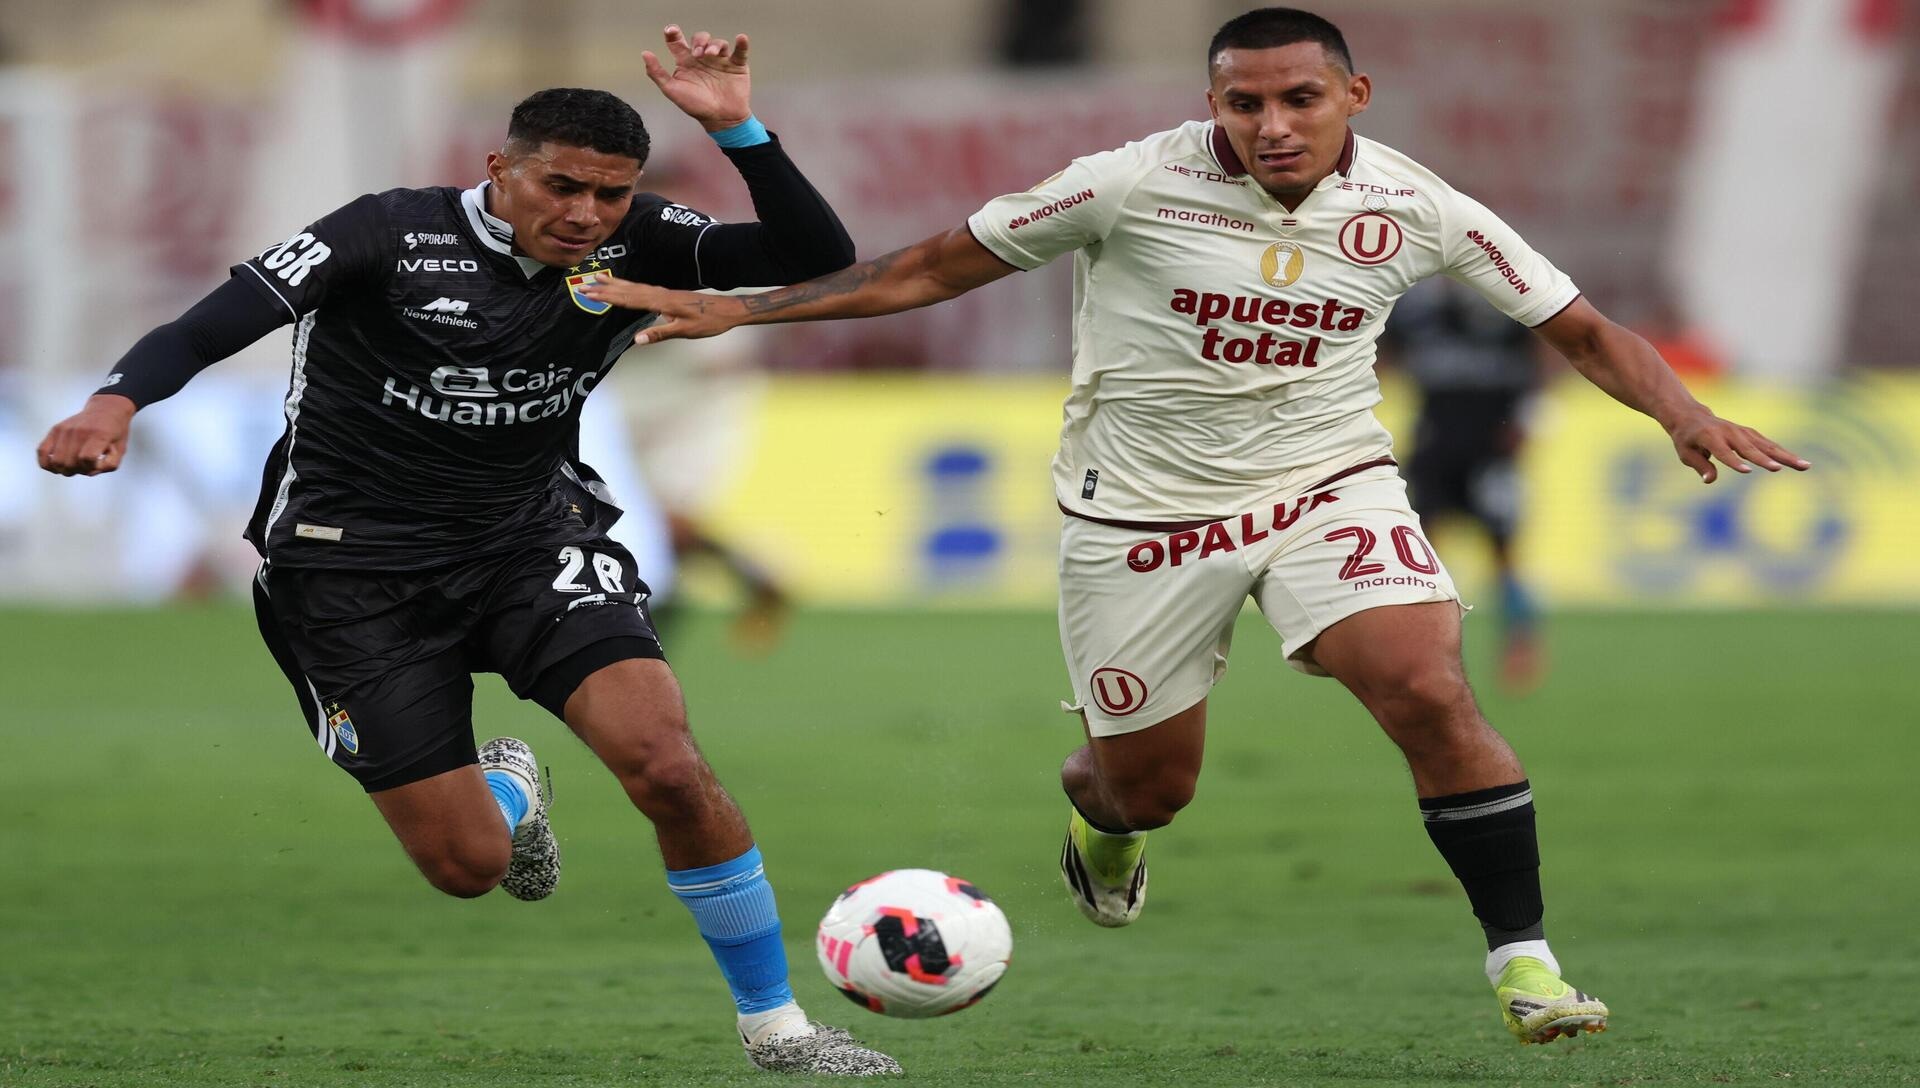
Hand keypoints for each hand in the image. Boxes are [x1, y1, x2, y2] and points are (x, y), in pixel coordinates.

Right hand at [37, 394, 135, 476]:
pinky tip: (55, 466)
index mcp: (99, 435)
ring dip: (64, 469)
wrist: (106, 409)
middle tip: (85, 465)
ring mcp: (65, 430)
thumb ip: (108, 465)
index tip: (97, 462)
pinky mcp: (55, 429)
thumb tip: (87, 471)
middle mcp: (79, 431)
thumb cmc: (115, 433)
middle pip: (69, 463)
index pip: (87, 459)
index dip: (91, 467)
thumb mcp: (121, 450)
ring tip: (73, 464)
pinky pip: (42, 451)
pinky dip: (46, 463)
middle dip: (77, 471)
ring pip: (56, 461)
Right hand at [576, 276, 747, 343]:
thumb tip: (636, 340)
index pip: (628, 299)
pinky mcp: (667, 295)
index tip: (588, 294)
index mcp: (661, 302)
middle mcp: (660, 294)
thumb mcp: (685, 331)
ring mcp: (663, 293)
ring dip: (613, 284)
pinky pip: (641, 288)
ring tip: (596, 278)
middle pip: (626, 290)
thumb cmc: (709, 321)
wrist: (728, 309)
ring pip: (632, 287)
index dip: (607, 297)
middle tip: (581, 285)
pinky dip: (628, 286)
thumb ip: (660, 333)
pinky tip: (623, 285)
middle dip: (603, 289)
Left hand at [642, 25, 751, 131]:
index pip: (678, 43)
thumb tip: (645, 53)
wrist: (720, 120)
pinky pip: (740, 51)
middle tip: (697, 54)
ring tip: (711, 55)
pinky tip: (740, 38)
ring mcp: (720, 61)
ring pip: (718, 43)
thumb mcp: (672, 90)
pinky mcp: (737, 66)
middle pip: (699, 39)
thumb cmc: (695, 107)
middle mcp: (703, 59)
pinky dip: (742, 44)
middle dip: (698, 41)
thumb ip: (657, 73)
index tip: (670, 31)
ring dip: (714, 45)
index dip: (673, 33)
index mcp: (686, 62)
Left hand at [1665, 410, 1809, 483]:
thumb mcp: (1686, 453)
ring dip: (1785, 456)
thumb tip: (1709, 480)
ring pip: (1766, 445)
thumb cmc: (1686, 439)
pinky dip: (1782, 452)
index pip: (1723, 452)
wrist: (1692, 417)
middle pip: (1750, 448)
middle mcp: (1729, 433)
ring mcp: (1742, 432)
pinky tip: (1797, 462)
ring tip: (1804, 466)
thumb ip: (1700, 466)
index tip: (1747, 471)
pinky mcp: (1750, 434)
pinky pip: (1768, 444)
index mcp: (1710, 437)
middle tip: (1780, 469)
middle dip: (1765, 460)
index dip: (1734, 462)